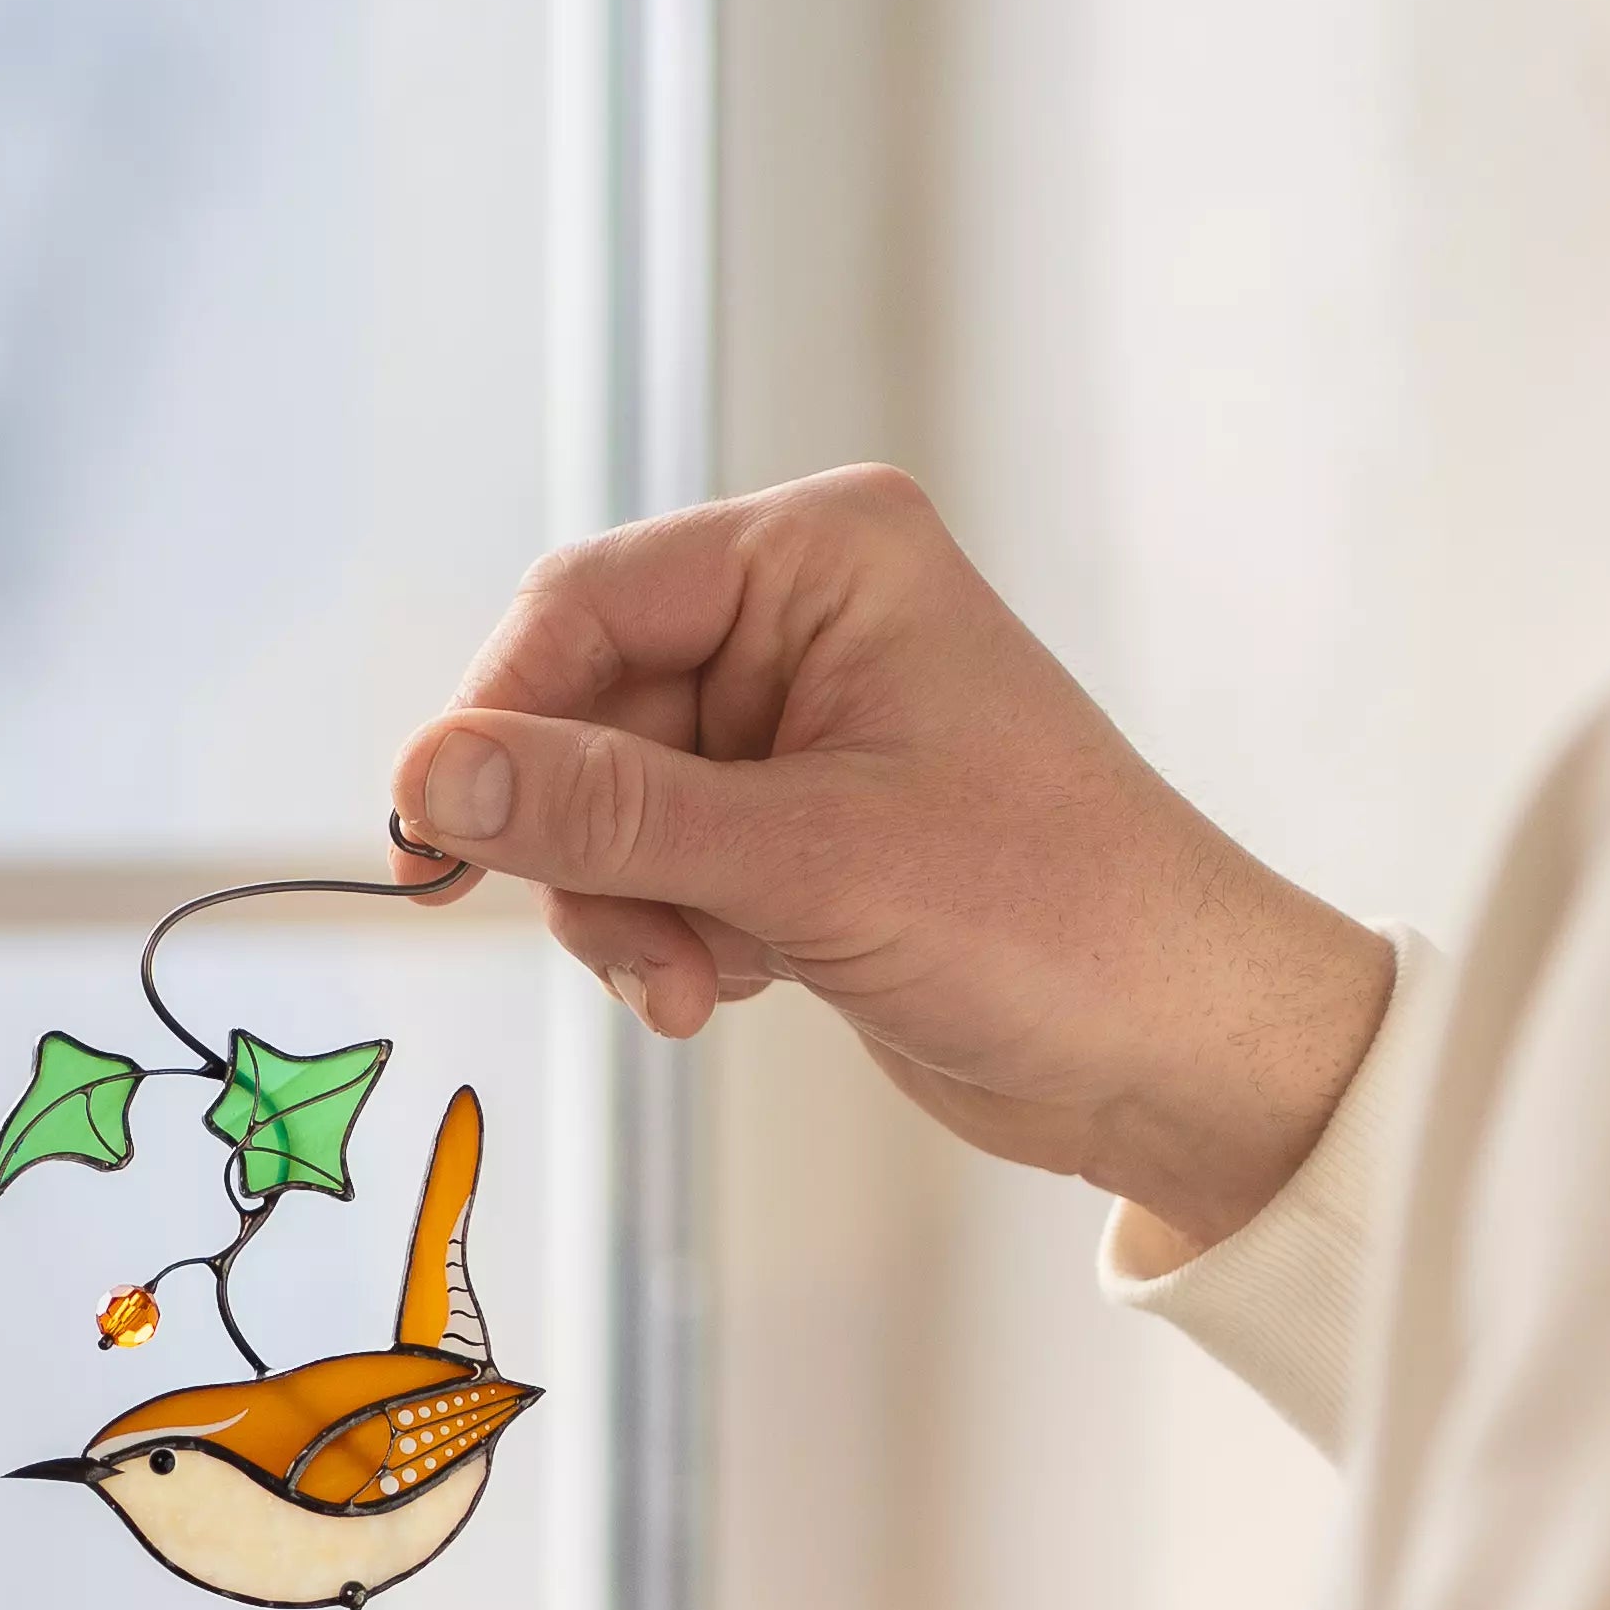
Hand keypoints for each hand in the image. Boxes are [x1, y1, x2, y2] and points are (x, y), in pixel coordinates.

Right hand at [392, 467, 1395, 1250]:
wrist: (1178, 1053)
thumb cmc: (1053, 920)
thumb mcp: (804, 863)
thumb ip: (605, 817)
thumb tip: (433, 779)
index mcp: (823, 557)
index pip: (583, 606)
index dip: (495, 723)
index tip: (431, 842)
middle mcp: (804, 621)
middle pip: (581, 716)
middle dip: (589, 851)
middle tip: (640, 951)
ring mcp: (797, 729)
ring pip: (606, 810)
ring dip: (631, 914)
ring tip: (705, 984)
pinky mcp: (796, 830)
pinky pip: (658, 869)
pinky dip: (672, 938)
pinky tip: (740, 986)